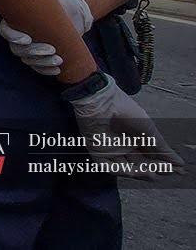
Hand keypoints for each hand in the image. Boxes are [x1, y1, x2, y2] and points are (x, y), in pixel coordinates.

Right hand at [0, 0, 92, 75]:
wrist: (72, 14)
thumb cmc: (57, 3)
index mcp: (15, 21)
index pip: (5, 32)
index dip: (13, 37)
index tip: (28, 39)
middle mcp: (18, 36)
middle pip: (18, 50)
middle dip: (35, 52)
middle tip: (52, 49)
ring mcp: (28, 49)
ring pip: (29, 60)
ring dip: (43, 63)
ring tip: (60, 60)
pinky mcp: (39, 57)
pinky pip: (38, 68)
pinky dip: (46, 70)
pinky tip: (57, 70)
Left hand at [67, 75, 183, 177]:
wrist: (103, 101)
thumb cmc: (126, 111)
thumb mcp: (149, 130)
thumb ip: (162, 148)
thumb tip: (179, 163)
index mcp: (137, 140)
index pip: (151, 158)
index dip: (163, 165)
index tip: (177, 170)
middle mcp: (125, 147)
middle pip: (140, 166)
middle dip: (152, 172)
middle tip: (162, 171)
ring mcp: (111, 150)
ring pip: (126, 170)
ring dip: (139, 174)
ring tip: (150, 172)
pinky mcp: (98, 151)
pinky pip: (109, 167)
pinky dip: (121, 172)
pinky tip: (132, 171)